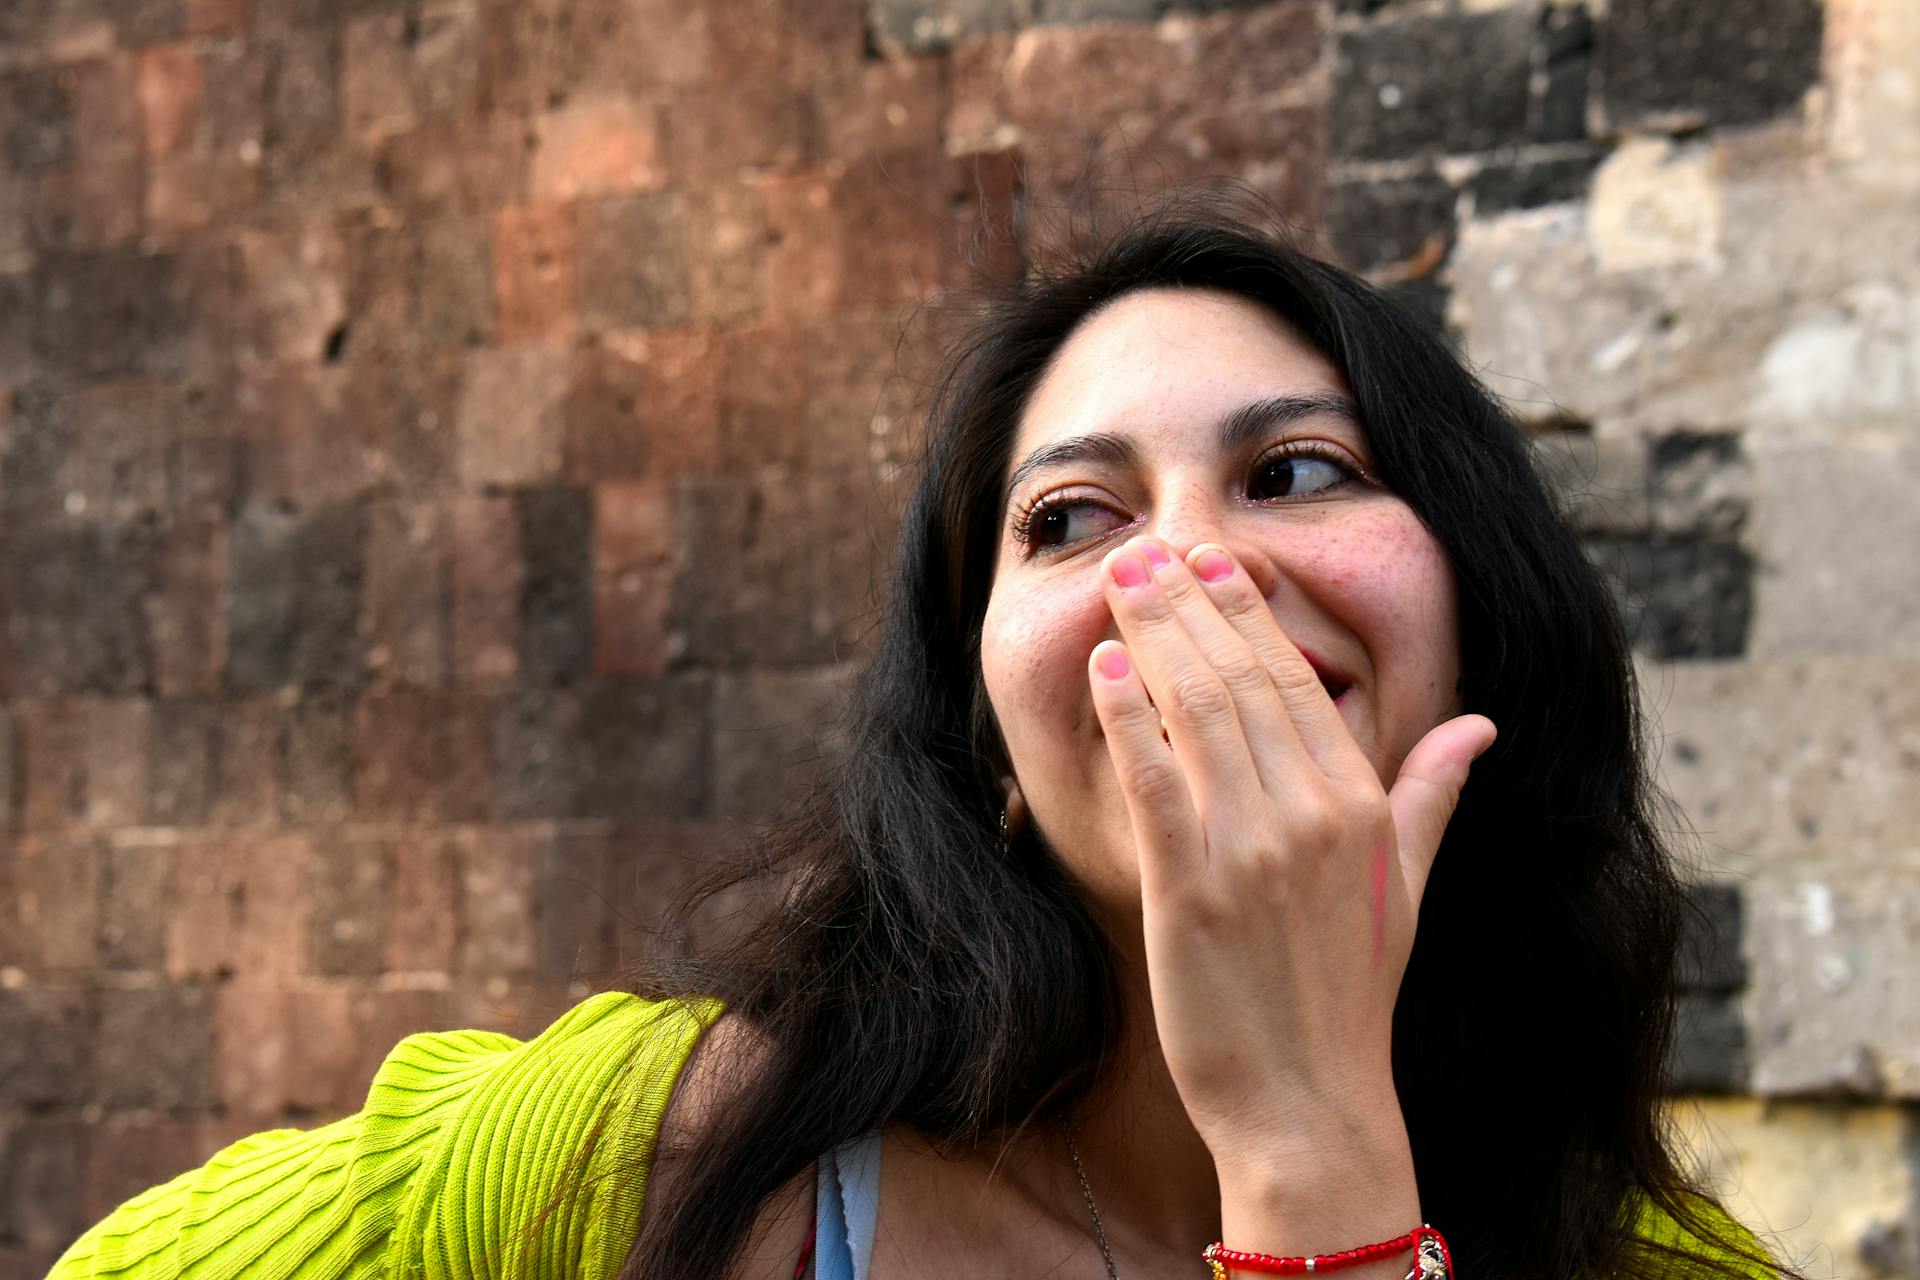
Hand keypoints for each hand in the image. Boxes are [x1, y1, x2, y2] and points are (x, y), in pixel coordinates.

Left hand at [1087, 535, 1493, 1230]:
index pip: (1298, 682)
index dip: (1250, 613)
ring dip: (1153, 636)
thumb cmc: (1351, 996)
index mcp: (1364, 805)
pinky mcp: (1191, 889)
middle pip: (1241, 679)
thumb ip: (1434, 796)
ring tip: (1122, 581)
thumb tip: (1479, 729)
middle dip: (1192, 603)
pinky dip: (1127, 718)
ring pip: (1197, 713)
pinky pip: (1155, 782)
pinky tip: (1102, 667)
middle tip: (1151, 549)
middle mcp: (1313, 814)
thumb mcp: (1406, 888)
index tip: (1216, 561)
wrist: (1311, 1103)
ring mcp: (1251, 850)